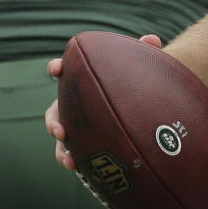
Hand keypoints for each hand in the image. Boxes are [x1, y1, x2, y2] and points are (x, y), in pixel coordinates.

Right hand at [45, 33, 163, 170]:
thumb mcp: (139, 67)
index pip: (66, 71)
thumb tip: (153, 39)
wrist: (141, 104)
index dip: (58, 67)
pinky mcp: (85, 143)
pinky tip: (80, 169)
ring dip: (62, 149)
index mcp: (84, 80)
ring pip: (62, 138)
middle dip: (54, 121)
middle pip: (55, 111)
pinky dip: (74, 161)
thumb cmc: (135, 81)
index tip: (57, 68)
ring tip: (70, 160)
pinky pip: (74, 154)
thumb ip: (144, 52)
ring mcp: (78, 124)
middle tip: (60, 130)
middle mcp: (75, 103)